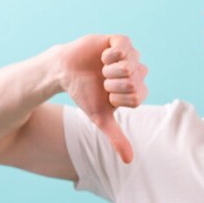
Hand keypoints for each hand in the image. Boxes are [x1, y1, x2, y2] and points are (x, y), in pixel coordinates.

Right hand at [57, 34, 147, 162]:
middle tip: (103, 81)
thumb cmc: (85, 94)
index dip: (119, 97)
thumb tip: (129, 161)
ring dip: (109, 70)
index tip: (108, 95)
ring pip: (129, 65)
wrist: (65, 72)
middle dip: (113, 84)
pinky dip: (110, 55)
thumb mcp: (101, 118)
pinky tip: (103, 57)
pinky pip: (124, 47)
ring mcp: (130, 55)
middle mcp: (137, 72)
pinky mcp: (120, 41)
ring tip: (101, 68)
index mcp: (138, 90)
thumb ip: (117, 138)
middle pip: (134, 81)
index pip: (138, 96)